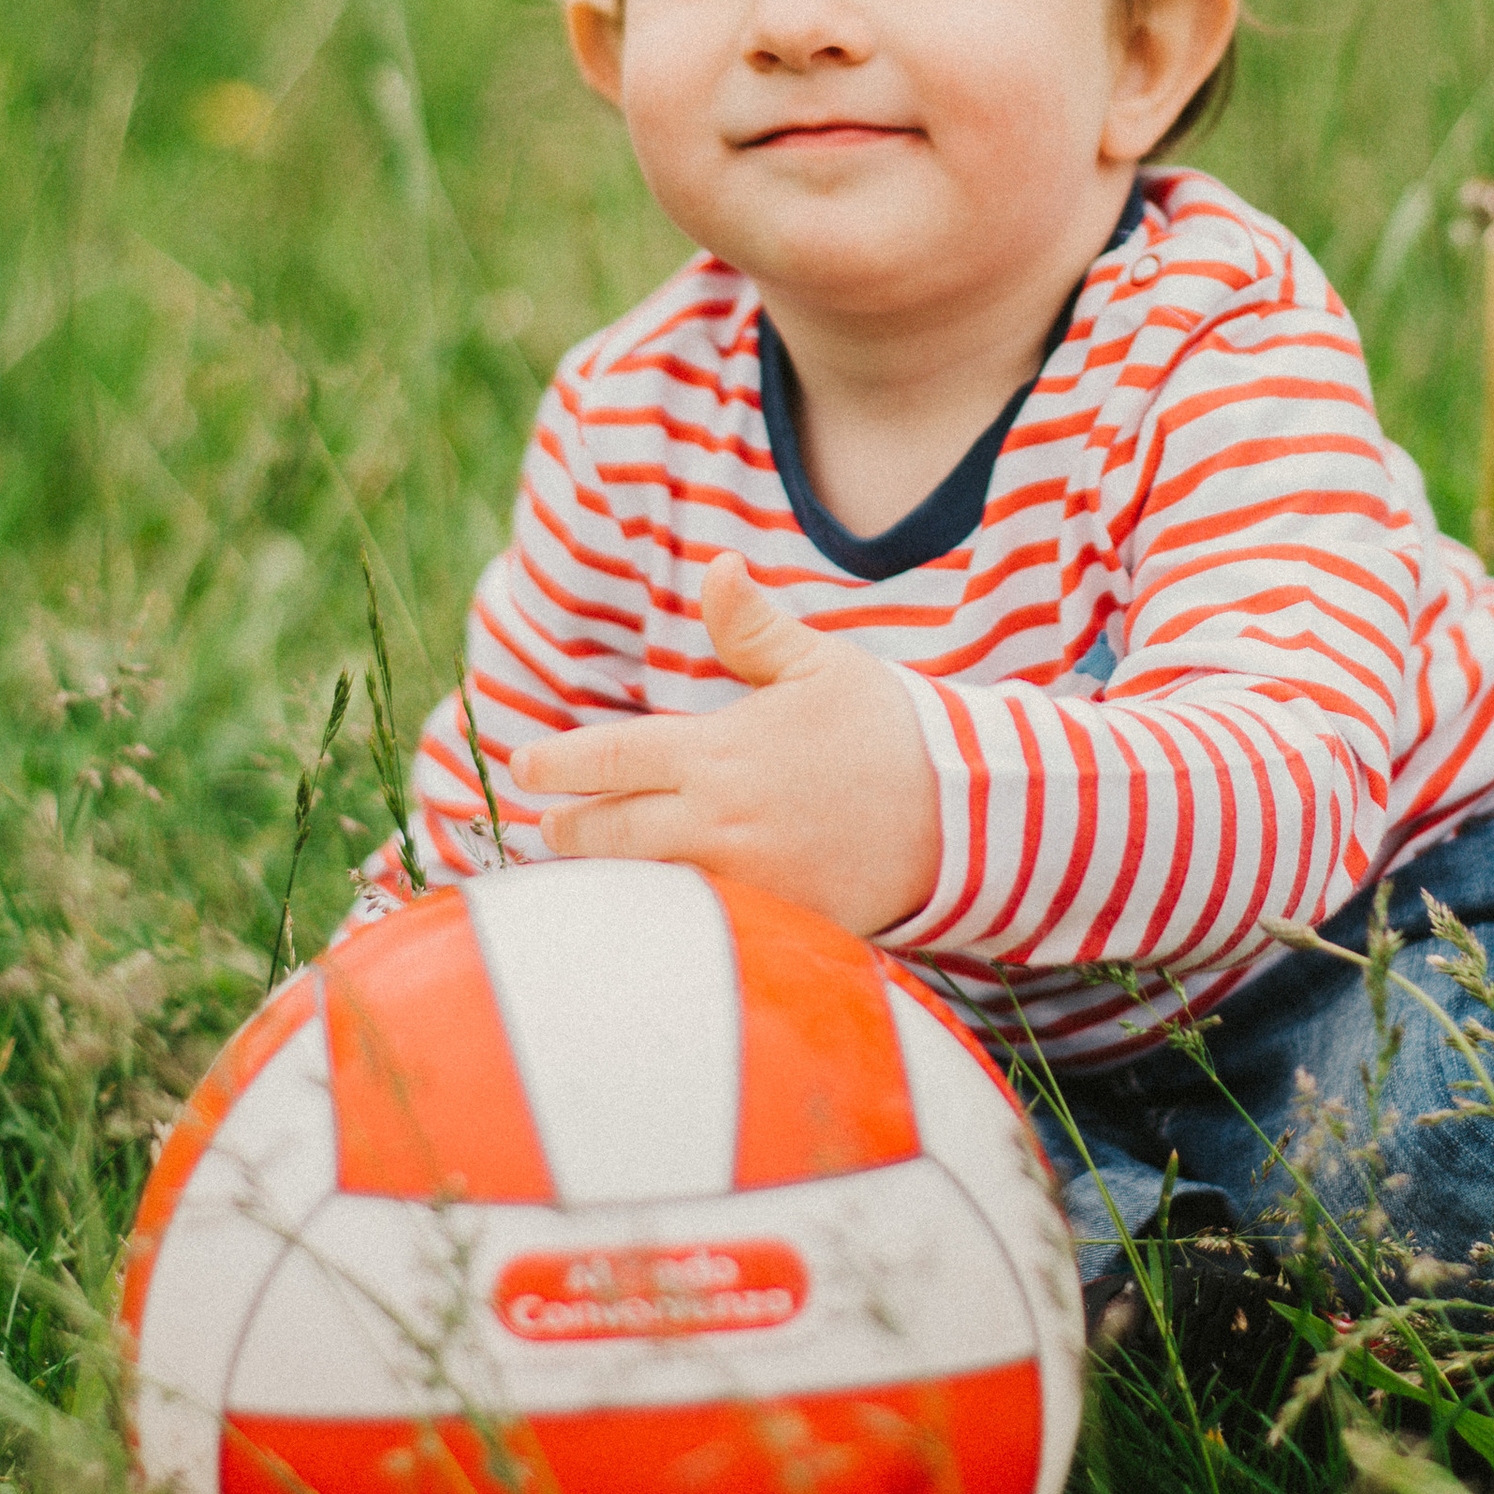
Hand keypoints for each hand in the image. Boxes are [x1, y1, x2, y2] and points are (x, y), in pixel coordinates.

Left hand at [511, 555, 939, 937]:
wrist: (969, 814)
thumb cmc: (891, 729)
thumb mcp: (823, 666)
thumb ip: (755, 628)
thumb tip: (719, 569)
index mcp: (719, 753)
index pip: (611, 758)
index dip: (557, 764)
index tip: (524, 768)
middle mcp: (719, 822)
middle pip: (612, 833)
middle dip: (570, 828)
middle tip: (545, 824)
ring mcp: (744, 882)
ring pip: (645, 884)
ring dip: (608, 876)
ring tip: (582, 868)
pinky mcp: (775, 924)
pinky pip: (700, 924)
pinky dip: (665, 917)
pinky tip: (651, 914)